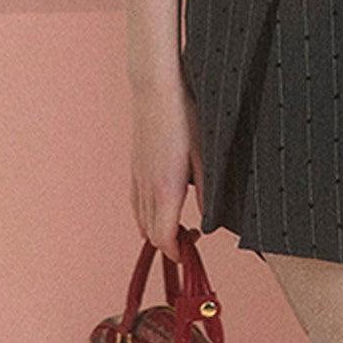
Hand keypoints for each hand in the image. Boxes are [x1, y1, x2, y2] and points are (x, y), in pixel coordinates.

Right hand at [129, 77, 204, 263]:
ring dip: (157, 231)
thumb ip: (207, 190)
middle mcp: (148, 188)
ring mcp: (138, 178)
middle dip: (169, 244)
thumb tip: (209, 219)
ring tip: (178, 224)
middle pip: (151, 235)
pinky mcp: (134, 168)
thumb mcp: (205, 153)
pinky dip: (146, 215)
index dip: (177, 253)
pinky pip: (136, 204)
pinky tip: (161, 205)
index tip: (190, 253)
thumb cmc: (184, 115)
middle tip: (191, 237)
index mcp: (167, 188)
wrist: (155, 89)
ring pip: (141, 221)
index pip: (165, 238)